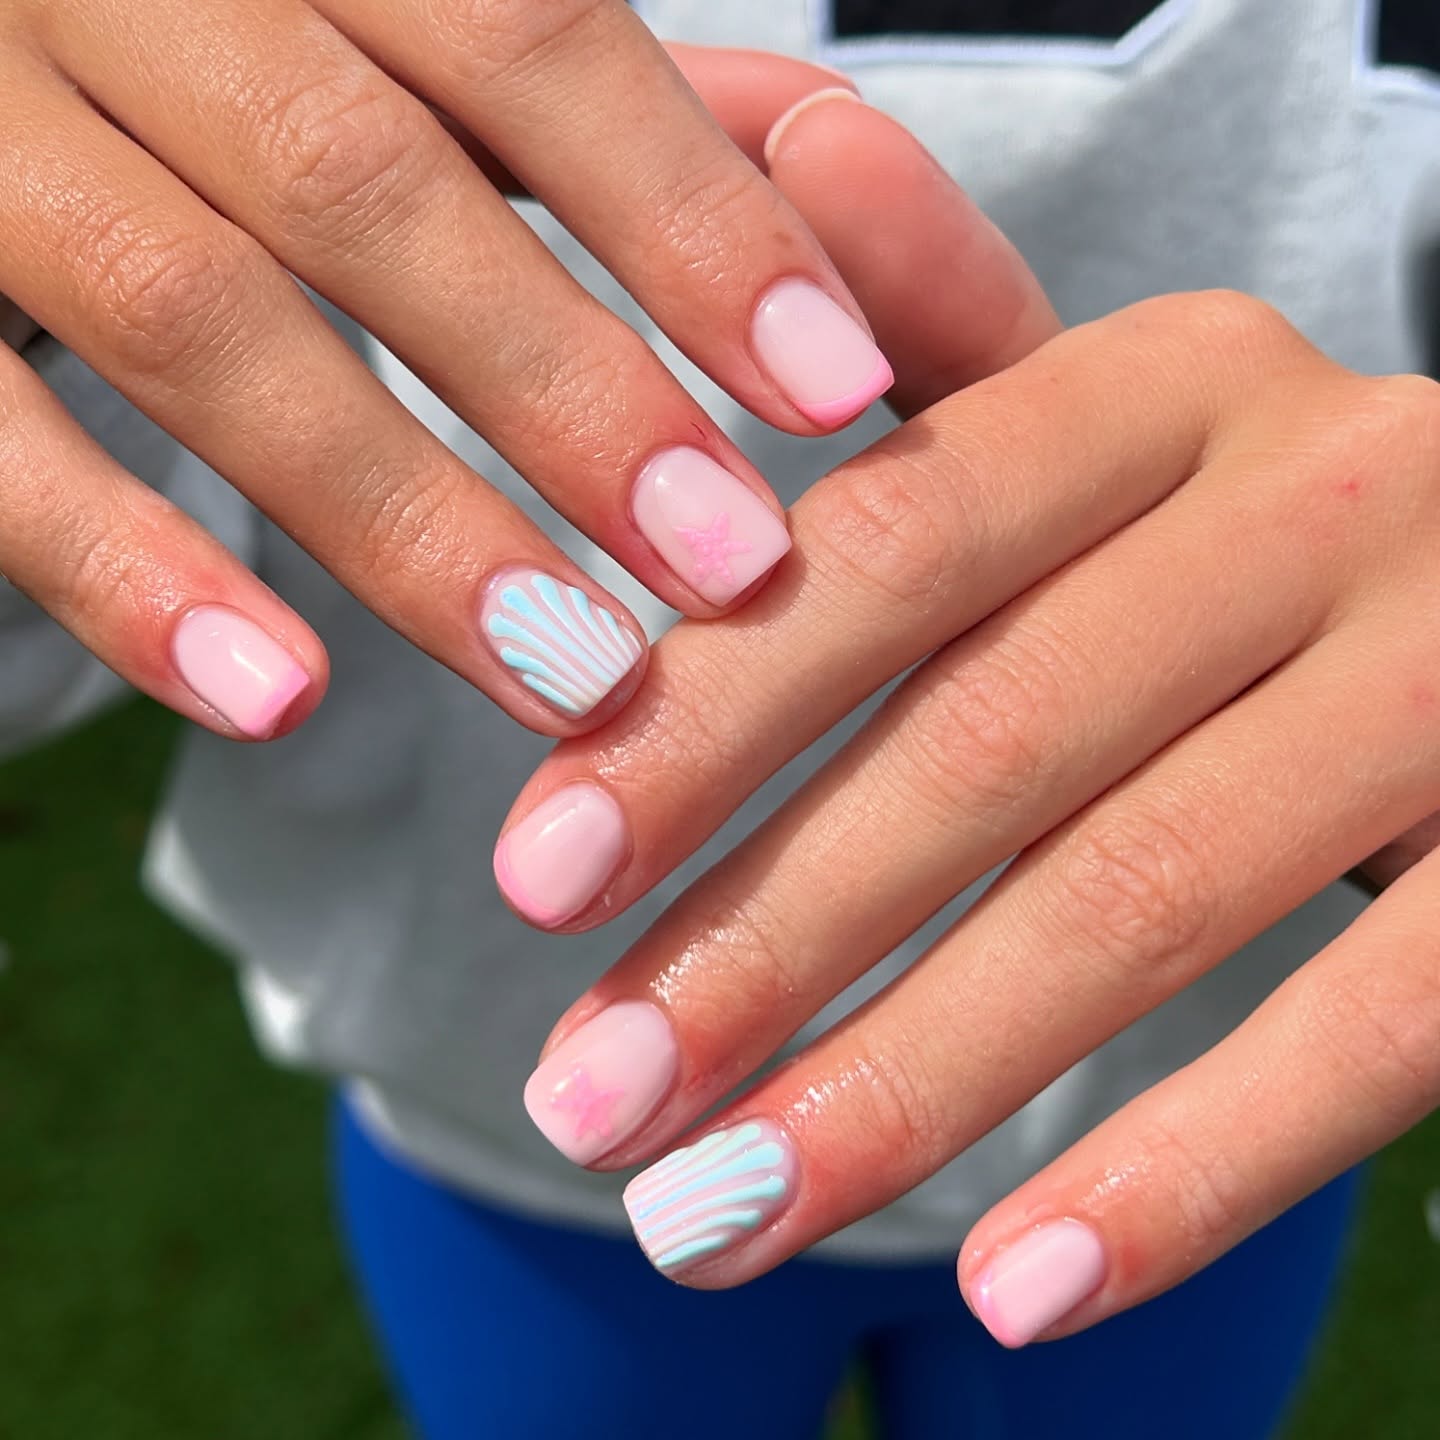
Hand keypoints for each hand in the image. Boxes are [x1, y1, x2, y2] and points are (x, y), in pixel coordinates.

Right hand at [0, 8, 886, 739]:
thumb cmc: (214, 40)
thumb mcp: (395, 29)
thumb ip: (582, 91)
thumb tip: (820, 154)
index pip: (527, 35)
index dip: (691, 220)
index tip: (838, 390)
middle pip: (363, 181)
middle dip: (567, 392)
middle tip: (729, 567)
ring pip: (193, 313)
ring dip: (403, 518)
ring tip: (570, 675)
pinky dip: (128, 569)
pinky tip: (279, 697)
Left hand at [505, 92, 1439, 1341]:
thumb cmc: (1250, 543)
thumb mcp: (1105, 427)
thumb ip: (941, 333)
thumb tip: (798, 141)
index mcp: (1169, 387)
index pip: (886, 549)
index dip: (699, 720)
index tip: (533, 885)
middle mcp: (1322, 494)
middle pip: (987, 741)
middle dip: (762, 940)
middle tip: (586, 1102)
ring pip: (1144, 896)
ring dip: (910, 1080)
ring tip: (717, 1218)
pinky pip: (1375, 1026)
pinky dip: (1179, 1173)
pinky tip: (1008, 1292)